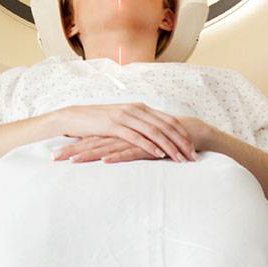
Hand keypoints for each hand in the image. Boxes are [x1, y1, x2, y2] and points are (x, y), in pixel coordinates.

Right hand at [46, 103, 195, 161]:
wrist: (74, 116)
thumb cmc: (100, 121)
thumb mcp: (124, 120)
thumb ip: (139, 125)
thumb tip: (156, 136)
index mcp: (141, 108)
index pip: (169, 120)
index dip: (183, 134)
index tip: (193, 147)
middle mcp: (137, 109)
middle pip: (166, 126)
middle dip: (181, 142)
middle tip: (193, 156)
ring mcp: (126, 117)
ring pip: (154, 132)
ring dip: (170, 146)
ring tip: (180, 158)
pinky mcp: (114, 126)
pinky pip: (136, 137)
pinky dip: (149, 145)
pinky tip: (159, 155)